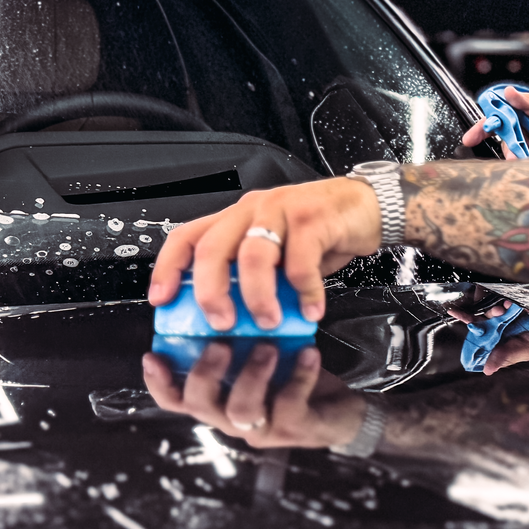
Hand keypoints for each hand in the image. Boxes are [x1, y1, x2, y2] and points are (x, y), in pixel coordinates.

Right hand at [139, 342, 368, 449]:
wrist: (342, 410)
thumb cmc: (295, 377)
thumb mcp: (262, 355)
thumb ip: (238, 340)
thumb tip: (222, 299)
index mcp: (220, 400)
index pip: (177, 400)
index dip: (159, 383)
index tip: (153, 356)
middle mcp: (233, 418)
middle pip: (200, 406)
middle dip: (204, 373)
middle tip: (220, 344)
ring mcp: (263, 428)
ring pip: (242, 411)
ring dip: (251, 374)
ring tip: (267, 345)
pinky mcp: (295, 429)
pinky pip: (289, 406)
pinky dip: (298, 376)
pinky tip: (307, 353)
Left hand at [148, 178, 380, 326]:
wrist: (367, 206)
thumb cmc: (320, 231)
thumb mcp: (279, 251)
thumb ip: (256, 276)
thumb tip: (236, 318)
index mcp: (237, 218)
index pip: (188, 236)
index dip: (168, 268)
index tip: (161, 300)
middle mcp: (253, 210)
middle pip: (213, 249)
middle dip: (210, 292)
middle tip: (221, 323)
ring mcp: (282, 210)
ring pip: (254, 256)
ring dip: (258, 296)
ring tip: (269, 321)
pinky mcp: (313, 218)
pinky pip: (300, 262)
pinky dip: (304, 292)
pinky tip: (310, 308)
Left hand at [446, 298, 528, 373]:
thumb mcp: (522, 352)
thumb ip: (504, 357)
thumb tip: (487, 370)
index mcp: (497, 335)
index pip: (477, 329)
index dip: (467, 320)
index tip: (455, 311)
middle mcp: (500, 321)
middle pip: (484, 314)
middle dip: (487, 313)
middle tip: (498, 313)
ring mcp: (508, 309)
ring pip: (494, 304)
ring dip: (497, 306)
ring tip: (507, 307)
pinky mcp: (517, 299)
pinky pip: (506, 295)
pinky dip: (507, 299)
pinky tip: (513, 303)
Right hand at [461, 85, 528, 154]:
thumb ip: (528, 101)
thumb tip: (509, 92)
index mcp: (519, 115)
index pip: (495, 120)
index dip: (481, 128)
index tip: (472, 137)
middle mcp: (520, 132)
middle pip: (502, 141)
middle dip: (506, 147)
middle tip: (515, 150)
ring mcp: (527, 148)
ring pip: (513, 155)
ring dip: (519, 157)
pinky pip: (526, 166)